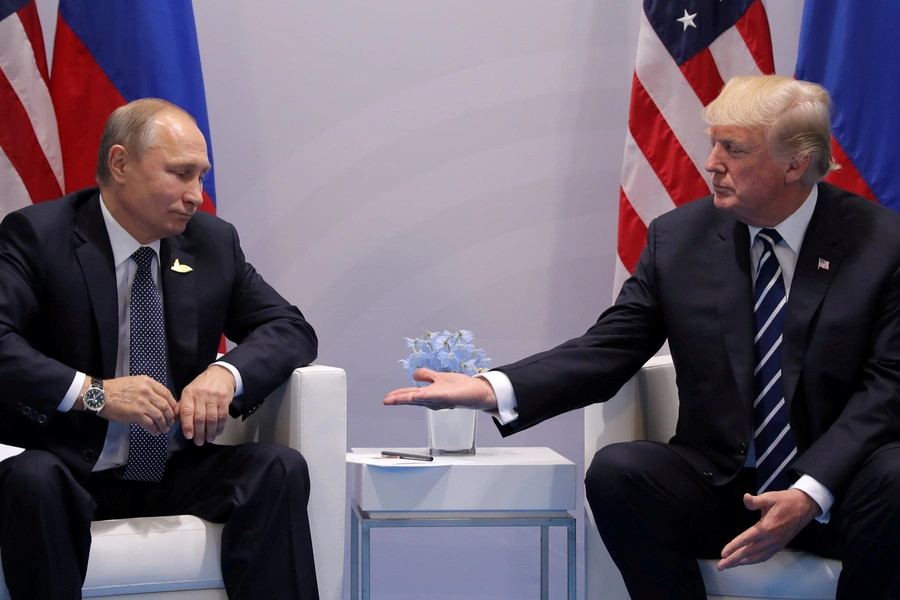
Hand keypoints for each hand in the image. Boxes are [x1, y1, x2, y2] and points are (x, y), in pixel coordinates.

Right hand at [101, 376, 177, 434]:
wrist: (100, 395)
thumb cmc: (116, 389)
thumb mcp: (135, 382)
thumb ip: (148, 389)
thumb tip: (158, 400)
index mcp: (148, 383)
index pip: (167, 394)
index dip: (173, 404)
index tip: (174, 411)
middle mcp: (147, 392)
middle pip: (165, 406)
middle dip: (170, 416)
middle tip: (170, 423)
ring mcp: (142, 403)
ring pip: (160, 416)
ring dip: (163, 424)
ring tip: (163, 429)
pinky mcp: (136, 414)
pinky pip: (149, 423)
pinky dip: (154, 429)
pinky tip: (155, 432)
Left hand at [179, 365, 235, 444]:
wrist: (220, 374)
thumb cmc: (202, 385)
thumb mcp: (189, 392)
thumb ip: (182, 406)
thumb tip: (174, 422)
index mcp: (189, 393)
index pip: (186, 411)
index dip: (187, 425)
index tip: (188, 436)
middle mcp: (201, 395)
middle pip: (199, 418)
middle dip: (199, 433)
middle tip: (199, 442)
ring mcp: (214, 397)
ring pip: (211, 419)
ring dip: (210, 432)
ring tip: (208, 439)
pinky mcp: (225, 400)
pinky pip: (222, 416)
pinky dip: (220, 427)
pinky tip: (217, 432)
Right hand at [383, 368, 498, 410]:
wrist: (478, 391)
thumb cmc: (460, 387)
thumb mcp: (440, 378)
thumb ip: (427, 376)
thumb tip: (414, 375)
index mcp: (429, 394)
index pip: (411, 395)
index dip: (398, 396)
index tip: (386, 399)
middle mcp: (433, 399)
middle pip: (412, 398)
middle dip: (398, 399)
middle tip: (385, 401)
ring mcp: (440, 399)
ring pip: (419, 398)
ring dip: (406, 399)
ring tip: (393, 400)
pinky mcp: (448, 397)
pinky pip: (433, 396)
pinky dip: (423, 397)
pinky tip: (414, 396)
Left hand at [718, 489, 820, 569]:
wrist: (804, 507)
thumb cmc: (786, 501)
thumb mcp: (770, 497)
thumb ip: (755, 501)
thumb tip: (745, 498)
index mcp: (767, 527)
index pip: (746, 539)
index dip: (733, 547)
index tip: (723, 554)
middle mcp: (771, 539)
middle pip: (749, 552)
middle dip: (734, 560)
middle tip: (721, 566)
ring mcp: (776, 544)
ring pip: (756, 557)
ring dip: (742, 562)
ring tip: (730, 565)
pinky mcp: (779, 545)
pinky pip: (765, 556)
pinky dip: (754, 561)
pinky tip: (746, 561)